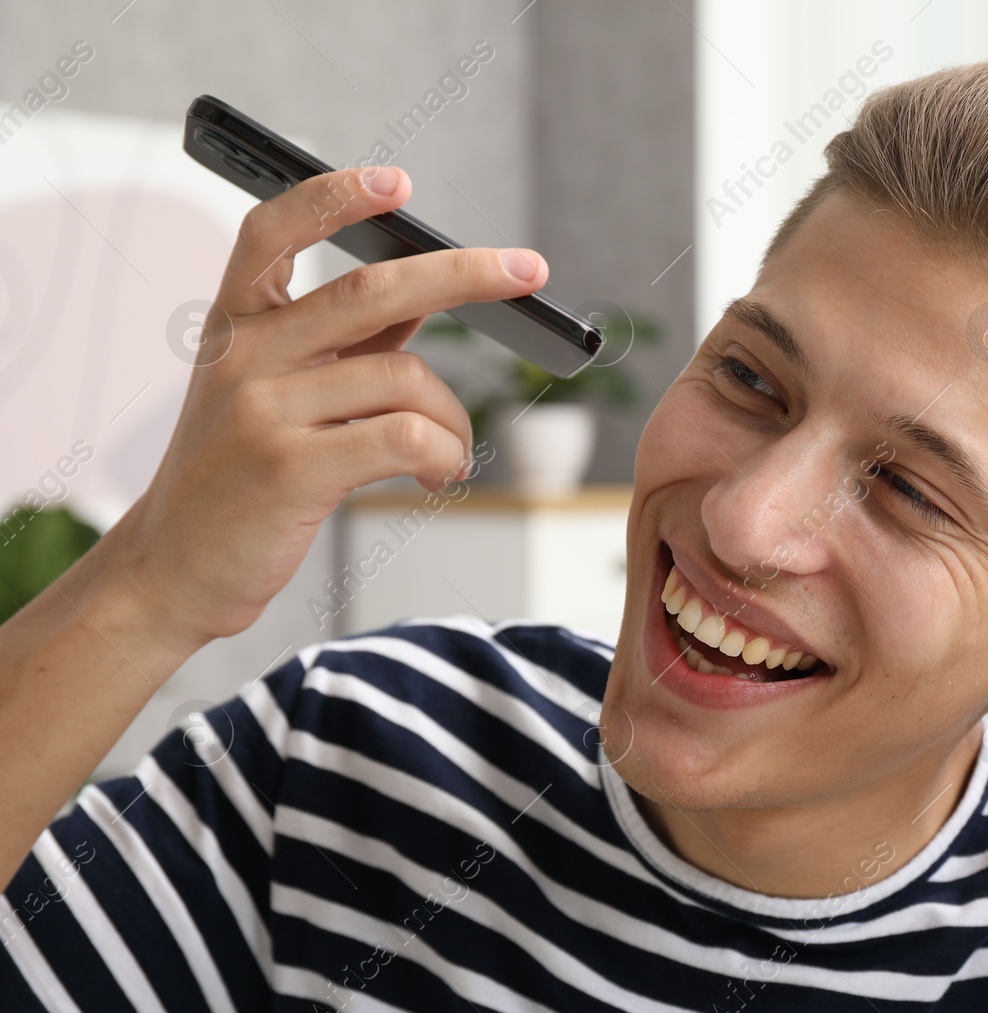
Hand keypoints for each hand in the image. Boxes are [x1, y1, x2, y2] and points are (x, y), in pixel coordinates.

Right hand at [99, 166, 549, 650]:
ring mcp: (263, 411)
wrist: (170, 568)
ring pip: (406, 378)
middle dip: (466, 273)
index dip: (335, 196)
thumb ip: (340, 342)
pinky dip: (444, 455)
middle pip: (372, 289)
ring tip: (450, 452)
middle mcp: (243, 357)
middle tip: (528, 268)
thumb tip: (424, 290)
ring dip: (455, 419)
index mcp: (232, 326)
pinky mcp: (291, 470)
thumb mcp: (270, 393)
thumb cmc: (236, 478)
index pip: (272, 232)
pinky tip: (438, 475)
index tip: (398, 181)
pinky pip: (406, 437)